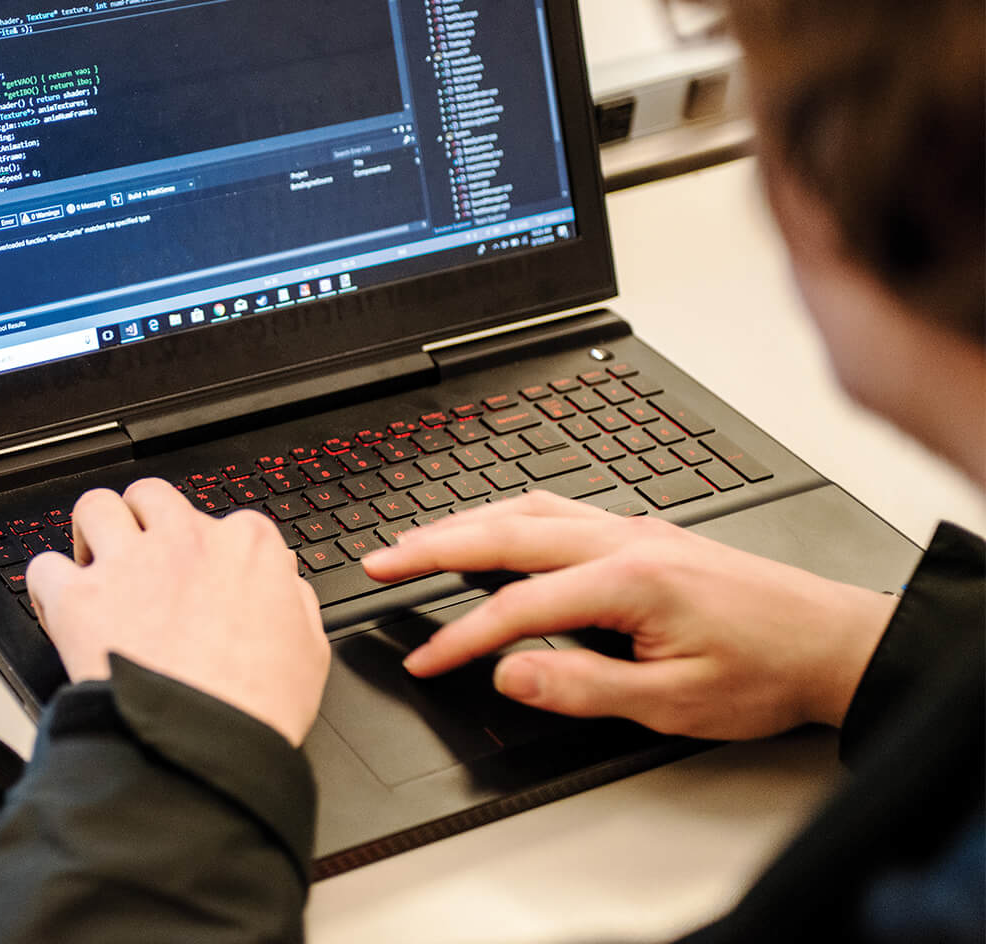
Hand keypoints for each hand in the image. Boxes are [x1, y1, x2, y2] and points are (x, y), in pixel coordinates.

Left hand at [26, 478, 329, 747]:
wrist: (203, 749)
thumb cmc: (255, 710)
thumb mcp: (309, 650)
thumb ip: (294, 601)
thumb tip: (282, 584)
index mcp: (247, 546)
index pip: (223, 520)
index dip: (206, 550)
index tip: (199, 575)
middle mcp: (185, 540)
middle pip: (151, 496)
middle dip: (143, 522)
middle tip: (141, 558)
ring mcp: (129, 564)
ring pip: (96, 506)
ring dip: (94, 532)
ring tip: (96, 563)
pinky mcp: (80, 598)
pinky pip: (44, 566)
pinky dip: (48, 585)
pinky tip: (60, 604)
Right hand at [361, 492, 896, 738]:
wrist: (831, 640)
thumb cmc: (765, 669)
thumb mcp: (672, 700)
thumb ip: (582, 685)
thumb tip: (509, 674)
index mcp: (628, 578)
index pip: (516, 606)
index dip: (460, 637)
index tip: (424, 658)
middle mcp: (623, 538)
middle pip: (504, 531)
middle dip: (431, 544)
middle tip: (378, 558)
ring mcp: (631, 527)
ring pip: (527, 508)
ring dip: (465, 521)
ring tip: (416, 540)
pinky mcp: (641, 532)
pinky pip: (555, 508)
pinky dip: (506, 515)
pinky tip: (491, 528)